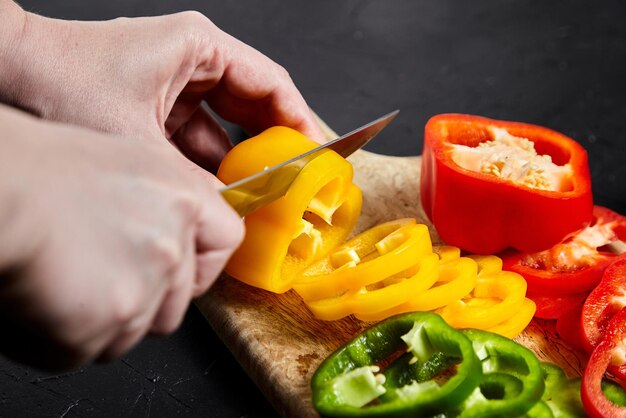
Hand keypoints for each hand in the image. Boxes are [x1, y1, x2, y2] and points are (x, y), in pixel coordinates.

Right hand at [0, 105, 243, 368]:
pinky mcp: (101, 324)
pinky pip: (90, 350)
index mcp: (180, 198)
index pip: (226, 239)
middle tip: (98, 276)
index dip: (204, 260)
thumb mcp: (126, 161)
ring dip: (101, 320)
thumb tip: (184, 229)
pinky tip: (41, 300)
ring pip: (134, 331)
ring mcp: (141, 288)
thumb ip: (166, 199)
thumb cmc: (39, 170)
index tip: (185, 268)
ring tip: (63, 281)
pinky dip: (61, 338)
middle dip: (143, 299)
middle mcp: (171, 245)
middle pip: (177, 300)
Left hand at [1, 7, 324, 171]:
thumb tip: (229, 214)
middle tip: (296, 183)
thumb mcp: (137, 140)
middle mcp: (192, 61)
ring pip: (225, 128)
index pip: (271, 83)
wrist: (3, 74)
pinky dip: (207, 166)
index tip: (318, 155)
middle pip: (254, 107)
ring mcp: (173, 85)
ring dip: (238, 163)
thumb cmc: (57, 82)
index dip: (299, 122)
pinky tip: (217, 195)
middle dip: (274, 148)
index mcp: (199, 48)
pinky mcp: (156, 107)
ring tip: (260, 197)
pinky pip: (197, 138)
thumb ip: (192, 179)